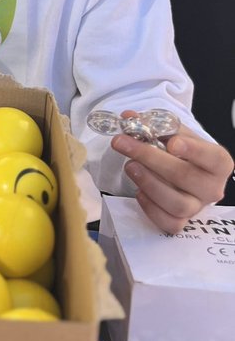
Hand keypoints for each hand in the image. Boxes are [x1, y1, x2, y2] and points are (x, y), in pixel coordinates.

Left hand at [112, 118, 233, 233]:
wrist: (182, 172)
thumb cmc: (181, 153)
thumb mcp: (174, 134)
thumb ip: (155, 124)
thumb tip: (129, 117)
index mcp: (218, 162)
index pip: (214, 158)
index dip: (193, 150)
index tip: (172, 142)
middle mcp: (212, 187)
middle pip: (185, 177)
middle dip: (150, 158)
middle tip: (123, 143)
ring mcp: (198, 207)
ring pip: (177, 204)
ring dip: (149, 183)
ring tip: (129, 166)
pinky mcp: (182, 222)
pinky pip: (169, 223)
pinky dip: (151, 208)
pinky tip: (138, 192)